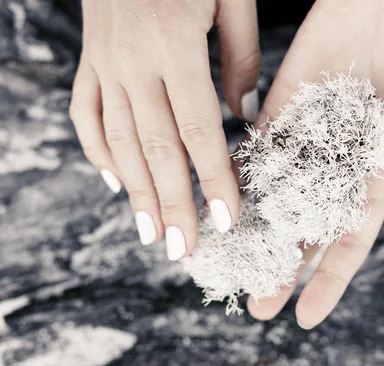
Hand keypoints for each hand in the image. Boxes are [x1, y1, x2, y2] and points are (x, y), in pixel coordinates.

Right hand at [69, 0, 260, 259]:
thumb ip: (241, 54)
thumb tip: (243, 112)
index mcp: (174, 44)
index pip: (199, 129)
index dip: (213, 178)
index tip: (226, 220)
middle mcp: (133, 62)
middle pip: (157, 148)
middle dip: (173, 204)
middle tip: (184, 250)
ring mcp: (104, 64)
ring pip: (120, 141)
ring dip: (136, 193)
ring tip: (152, 234)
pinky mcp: (89, 61)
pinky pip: (86, 115)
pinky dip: (98, 152)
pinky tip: (114, 184)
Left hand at [248, 0, 383, 327]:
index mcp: (378, 171)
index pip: (350, 237)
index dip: (331, 278)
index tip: (307, 316)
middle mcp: (337, 162)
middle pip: (304, 227)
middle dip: (282, 267)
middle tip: (257, 307)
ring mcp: (307, 136)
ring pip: (274, 197)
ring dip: (254, 233)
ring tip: (229, 268)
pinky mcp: (282, 106)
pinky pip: (256, 149)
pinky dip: (237, 179)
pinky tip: (218, 210)